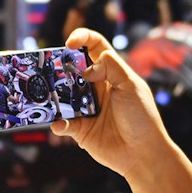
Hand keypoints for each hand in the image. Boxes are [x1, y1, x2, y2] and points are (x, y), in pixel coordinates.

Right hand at [51, 28, 177, 183]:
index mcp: (111, 73)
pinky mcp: (80, 129)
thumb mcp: (131, 85)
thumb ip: (110, 67)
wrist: (143, 154)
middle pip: (72, 69)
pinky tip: (61, 123)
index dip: (81, 38)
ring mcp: (86, 108)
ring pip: (62, 95)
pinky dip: (58, 123)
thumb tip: (86, 69)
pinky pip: (62, 123)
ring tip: (48, 93)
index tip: (69, 43)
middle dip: (59, 66)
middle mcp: (96, 88)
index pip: (94, 47)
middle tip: (51, 68)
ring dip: (54, 94)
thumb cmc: (142, 117)